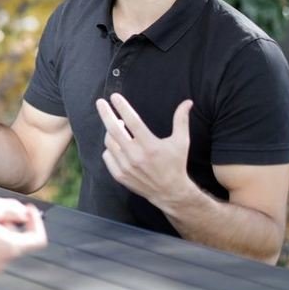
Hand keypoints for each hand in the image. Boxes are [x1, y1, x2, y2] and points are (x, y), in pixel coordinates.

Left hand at [96, 93, 193, 211]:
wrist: (170, 192)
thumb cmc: (176, 163)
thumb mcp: (181, 142)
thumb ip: (181, 120)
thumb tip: (188, 102)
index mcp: (151, 146)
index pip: (132, 121)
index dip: (122, 107)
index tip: (114, 97)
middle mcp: (136, 156)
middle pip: (114, 130)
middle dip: (105, 113)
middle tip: (100, 102)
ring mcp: (126, 167)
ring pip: (109, 142)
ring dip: (110, 131)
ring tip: (117, 125)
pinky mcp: (120, 175)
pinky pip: (107, 156)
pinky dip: (110, 148)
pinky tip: (116, 143)